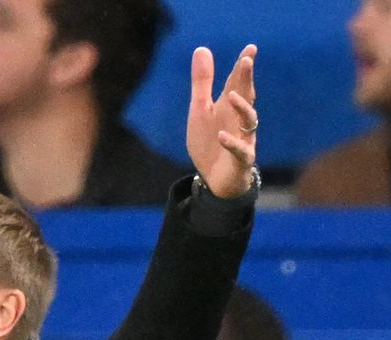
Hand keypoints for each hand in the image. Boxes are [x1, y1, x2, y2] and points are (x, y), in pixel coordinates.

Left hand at [186, 44, 258, 198]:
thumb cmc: (209, 140)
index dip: (243, 67)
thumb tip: (202, 49)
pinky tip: (222, 136)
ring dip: (242, 107)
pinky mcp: (241, 160)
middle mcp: (239, 120)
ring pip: (248, 121)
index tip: (250, 49)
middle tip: (247, 60)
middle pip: (246, 96)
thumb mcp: (200, 109)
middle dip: (246, 79)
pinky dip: (231, 143)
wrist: (214, 178)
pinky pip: (240, 151)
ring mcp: (243, 138)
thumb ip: (202, 82)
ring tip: (231, 95)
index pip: (238, 83)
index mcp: (229, 107)